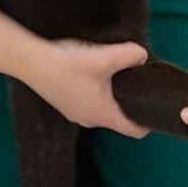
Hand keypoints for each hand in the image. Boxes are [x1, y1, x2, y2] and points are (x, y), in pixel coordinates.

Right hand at [28, 39, 149, 136]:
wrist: (32, 61)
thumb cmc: (69, 64)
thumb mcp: (106, 57)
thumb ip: (131, 56)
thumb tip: (142, 57)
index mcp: (103, 115)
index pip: (134, 130)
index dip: (148, 121)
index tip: (156, 107)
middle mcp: (89, 119)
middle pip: (119, 117)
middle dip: (131, 102)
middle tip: (139, 81)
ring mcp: (75, 112)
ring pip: (103, 107)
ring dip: (112, 94)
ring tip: (117, 73)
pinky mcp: (65, 102)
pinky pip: (89, 100)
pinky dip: (97, 90)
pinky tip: (95, 71)